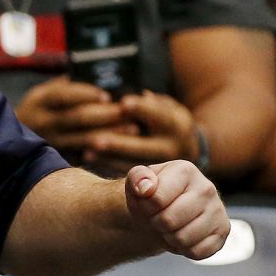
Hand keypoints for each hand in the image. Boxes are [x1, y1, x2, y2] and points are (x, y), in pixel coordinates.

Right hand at [16, 77, 124, 152]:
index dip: (87, 94)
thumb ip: (70, 84)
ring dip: (111, 133)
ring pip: (84, 140)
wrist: (14, 137)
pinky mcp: (58, 157)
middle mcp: (43, 122)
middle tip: (130, 110)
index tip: (108, 94)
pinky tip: (123, 147)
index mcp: (40, 100)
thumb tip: (104, 75)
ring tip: (134, 128)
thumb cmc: (41, 108)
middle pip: (77, 117)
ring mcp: (50, 142)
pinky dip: (105, 151)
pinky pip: (84, 156)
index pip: (64, 95)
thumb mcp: (47, 91)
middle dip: (106, 114)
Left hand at [84, 92, 198, 176]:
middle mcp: (173, 148)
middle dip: (120, 144)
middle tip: (96, 140)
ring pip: (134, 164)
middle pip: (144, 146)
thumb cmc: (169, 120)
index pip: (161, 115)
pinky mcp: (153, 179)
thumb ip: (155, 103)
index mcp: (178, 125)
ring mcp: (163, 167)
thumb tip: (144, 95)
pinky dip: (110, 168)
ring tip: (87, 154)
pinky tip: (91, 161)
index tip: (123, 103)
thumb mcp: (168, 107)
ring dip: (109, 159)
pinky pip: (130, 177)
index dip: (142, 109)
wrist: (189, 150)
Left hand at [125, 161, 227, 259]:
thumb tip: (145, 188)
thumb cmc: (150, 197)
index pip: (156, 199)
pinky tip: (184, 235)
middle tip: (158, 217)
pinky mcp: (223, 230)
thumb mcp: (137, 183)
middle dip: (156, 224)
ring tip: (170, 227)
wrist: (164, 212)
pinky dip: (184, 249)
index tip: (148, 203)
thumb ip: (137, 178)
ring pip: (183, 239)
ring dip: (169, 238)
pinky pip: (198, 252)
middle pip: (169, 221)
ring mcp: (218, 210)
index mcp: (185, 170)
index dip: (145, 208)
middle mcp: (207, 188)